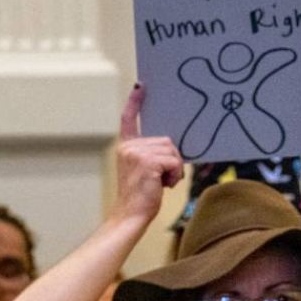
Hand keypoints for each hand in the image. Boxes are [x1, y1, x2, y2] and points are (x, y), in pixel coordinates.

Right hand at [113, 86, 184, 225]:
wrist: (131, 215)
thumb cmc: (140, 196)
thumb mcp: (144, 170)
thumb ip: (152, 155)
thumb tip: (173, 149)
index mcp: (126, 147)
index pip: (129, 120)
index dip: (135, 102)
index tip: (141, 86)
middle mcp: (129, 147)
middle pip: (165, 140)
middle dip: (171, 159)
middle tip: (163, 178)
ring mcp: (136, 153)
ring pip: (171, 150)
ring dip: (174, 168)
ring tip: (162, 183)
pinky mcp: (147, 162)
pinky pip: (173, 161)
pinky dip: (174, 174)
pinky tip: (163, 185)